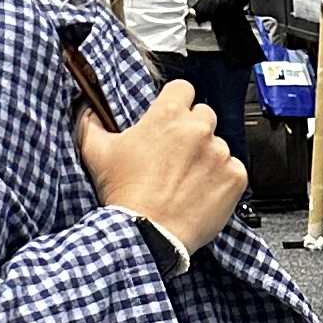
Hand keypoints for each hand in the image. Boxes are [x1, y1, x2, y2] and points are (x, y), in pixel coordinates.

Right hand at [77, 81, 244, 256]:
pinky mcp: (235, 177)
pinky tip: (202, 192)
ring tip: (187, 179)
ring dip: (207, 157)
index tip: (172, 116)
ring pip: (219, 145)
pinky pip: (234, 170)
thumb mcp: (96, 152)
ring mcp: (220, 153)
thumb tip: (87, 108)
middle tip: (177, 154)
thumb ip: (90, 122)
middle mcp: (198, 129)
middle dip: (192, 130)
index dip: (177, 101)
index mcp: (168, 115)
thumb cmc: (125, 194)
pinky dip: (222, 180)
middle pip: (204, 116)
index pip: (183, 88)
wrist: (147, 233)